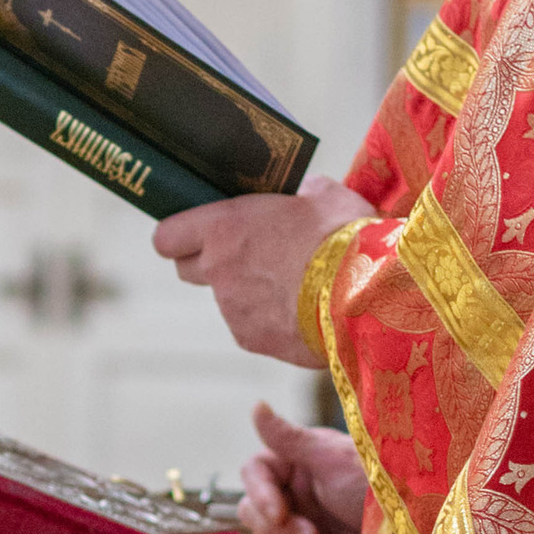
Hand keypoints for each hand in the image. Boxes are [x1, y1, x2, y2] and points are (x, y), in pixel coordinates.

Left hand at [153, 177, 373, 367]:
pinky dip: (270, 320)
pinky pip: (251, 326)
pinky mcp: (252, 339)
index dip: (177, 236)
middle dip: (208, 263)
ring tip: (294, 285)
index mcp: (224, 228)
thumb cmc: (345, 236)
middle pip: (186, 270)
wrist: (366, 295)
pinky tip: (304, 310)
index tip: (191, 234)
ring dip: (247, 292)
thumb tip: (306, 194)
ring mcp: (232, 309)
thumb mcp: (327, 196)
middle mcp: (218, 270)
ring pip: (226, 299)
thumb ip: (304, 194)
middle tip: (245, 255)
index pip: (167, 237)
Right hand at [240, 401, 366, 533]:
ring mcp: (299, 523)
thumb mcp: (334, 461)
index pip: (254, 472)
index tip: (279, 513)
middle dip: (283, 530)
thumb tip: (256, 405)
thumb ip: (290, 438)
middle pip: (253, 511)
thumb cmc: (379, 490)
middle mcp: (293, 491)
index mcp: (297, 462)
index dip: (260, 494)